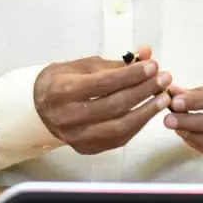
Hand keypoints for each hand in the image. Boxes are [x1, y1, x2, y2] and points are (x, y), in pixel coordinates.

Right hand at [34, 45, 171, 155]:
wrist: (39, 108)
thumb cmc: (61, 82)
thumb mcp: (83, 66)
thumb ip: (115, 63)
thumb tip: (146, 53)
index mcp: (63, 91)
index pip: (104, 83)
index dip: (131, 74)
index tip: (152, 65)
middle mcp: (69, 116)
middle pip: (115, 105)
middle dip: (144, 90)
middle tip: (163, 78)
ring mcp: (77, 136)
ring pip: (120, 127)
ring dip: (146, 111)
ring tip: (163, 97)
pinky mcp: (86, 149)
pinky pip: (118, 138)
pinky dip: (137, 124)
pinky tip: (148, 111)